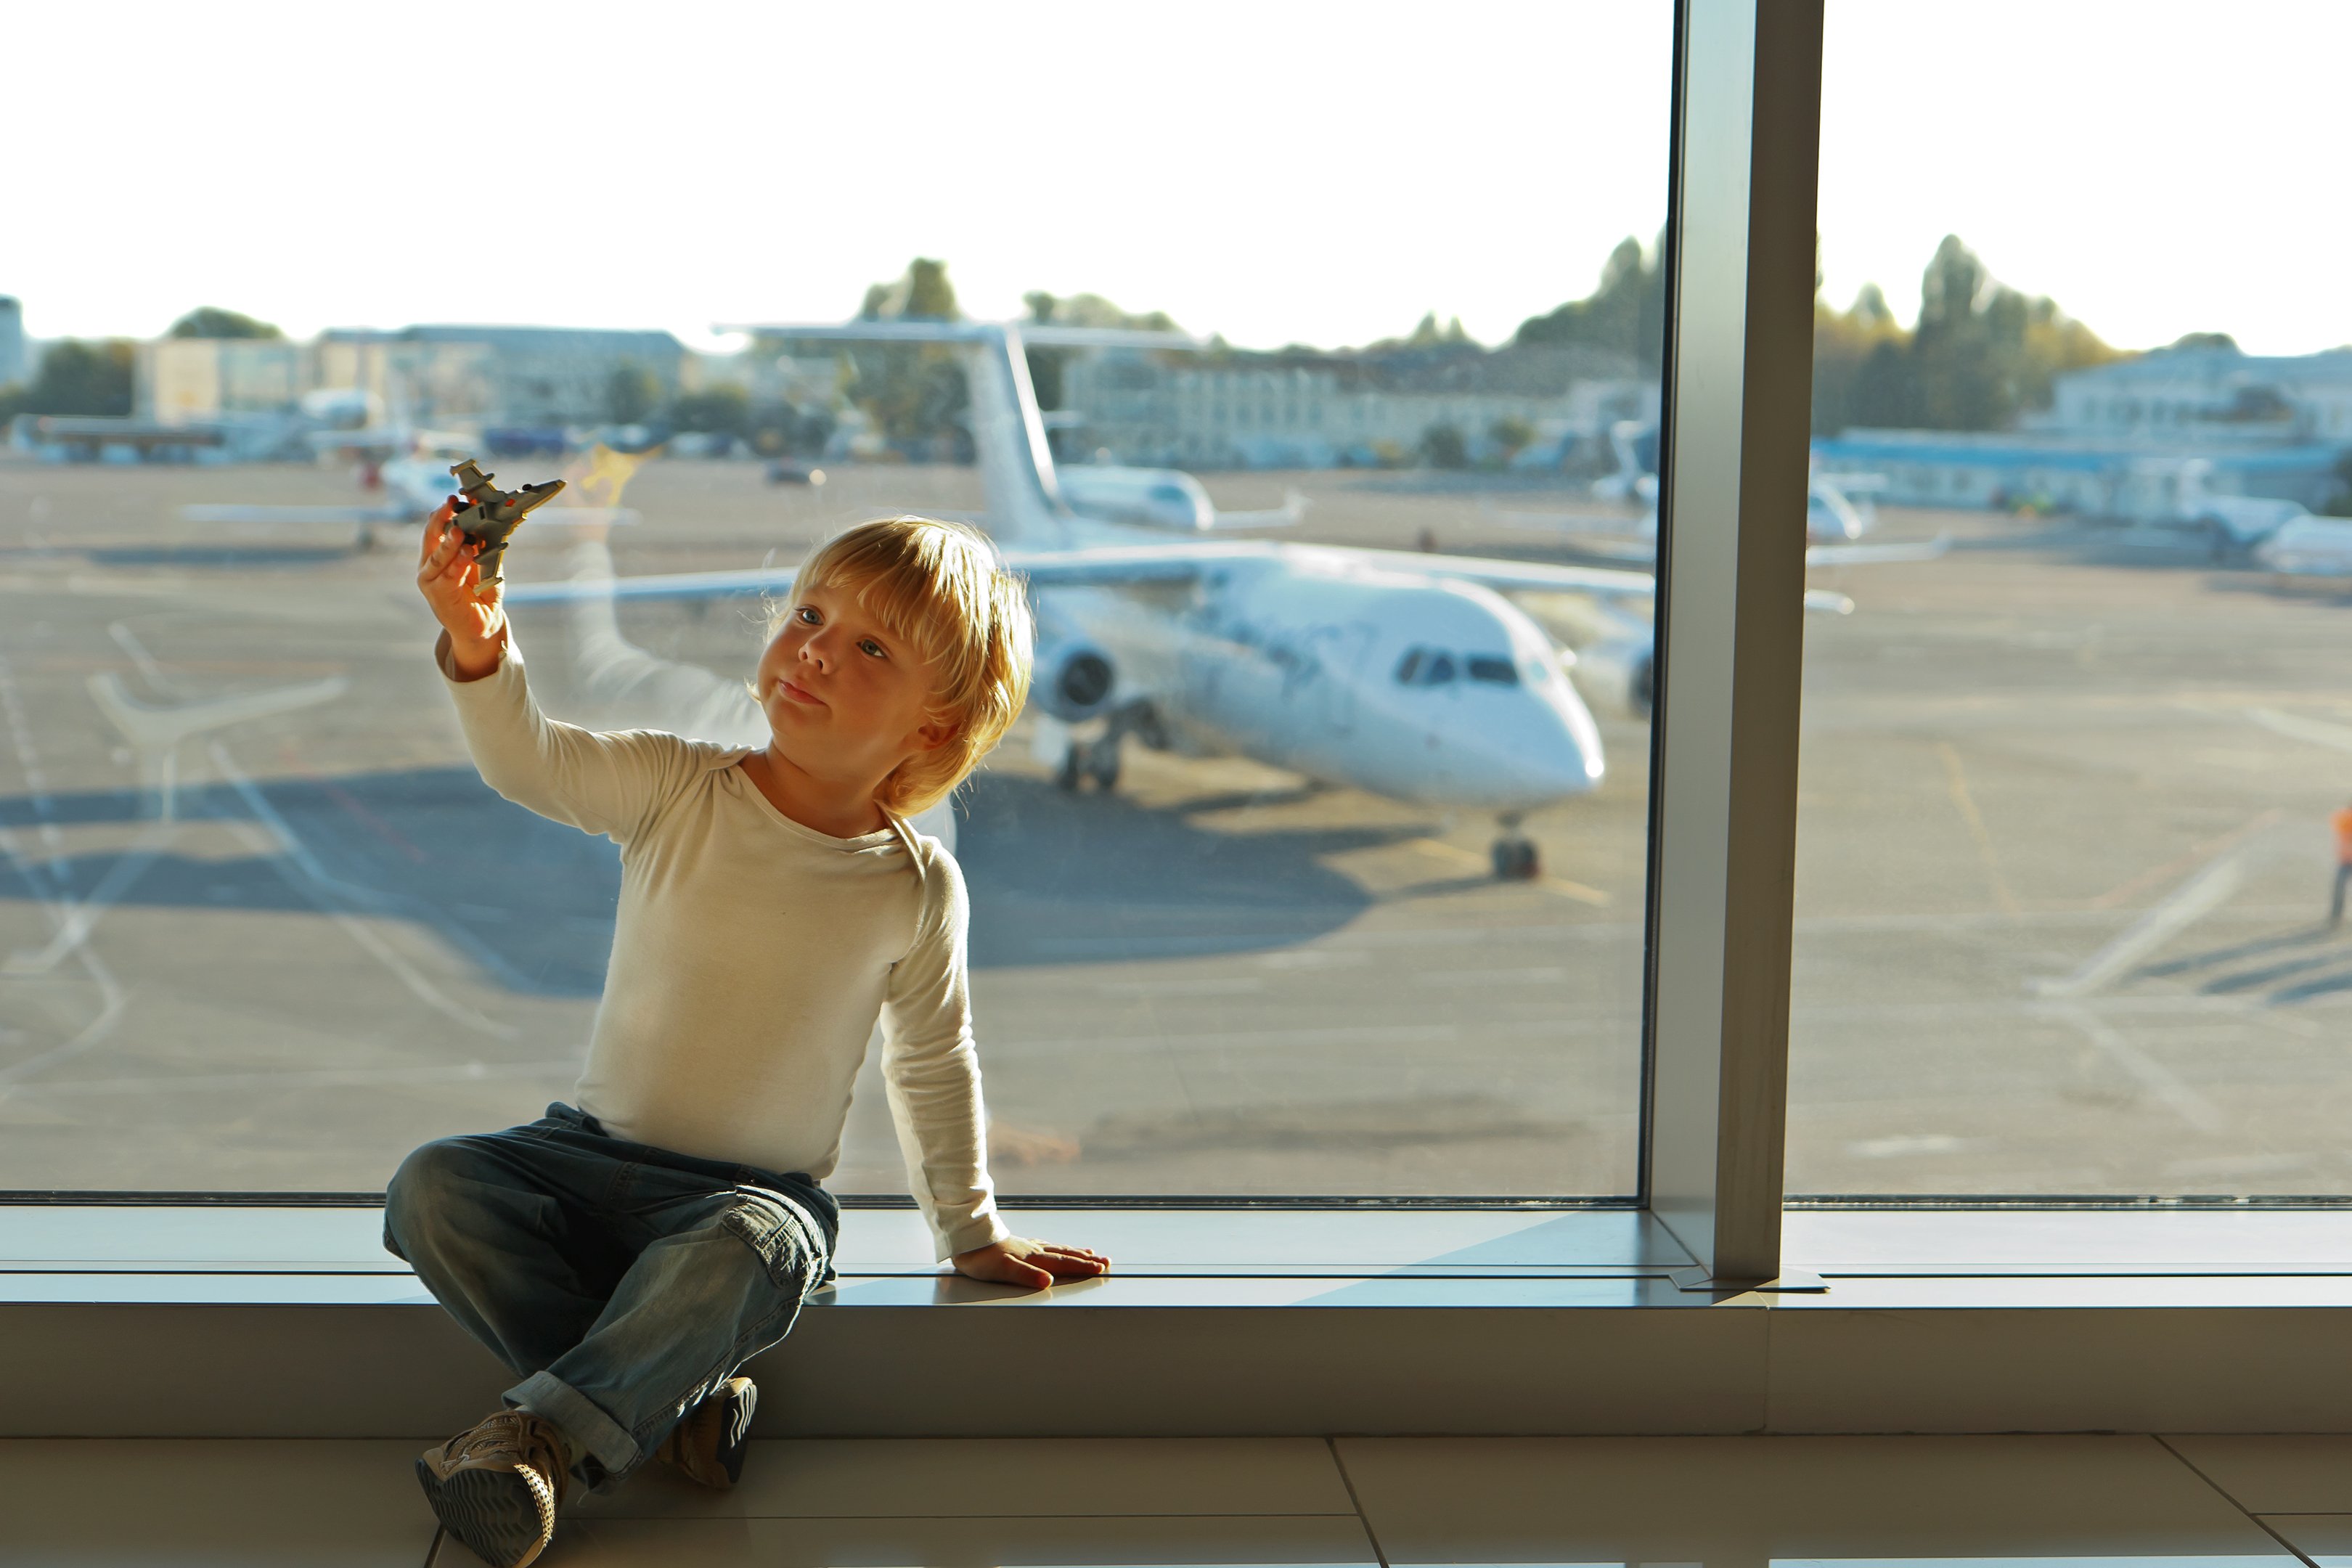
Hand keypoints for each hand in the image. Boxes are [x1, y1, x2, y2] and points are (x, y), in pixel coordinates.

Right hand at [418, 500, 505, 675]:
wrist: (483, 624)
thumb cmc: (482, 591)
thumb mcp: (485, 562)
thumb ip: (484, 543)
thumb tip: (493, 518)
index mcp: (438, 553)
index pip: (437, 527)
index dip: (445, 511)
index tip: (457, 496)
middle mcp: (429, 565)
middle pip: (431, 536)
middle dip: (442, 518)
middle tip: (453, 504)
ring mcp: (430, 580)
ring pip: (438, 556)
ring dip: (450, 542)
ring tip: (461, 530)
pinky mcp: (437, 595)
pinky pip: (448, 575)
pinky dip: (458, 563)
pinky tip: (467, 553)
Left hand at [951, 1235, 1109, 1290]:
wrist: (964, 1237)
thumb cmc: (981, 1257)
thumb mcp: (1003, 1270)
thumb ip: (1026, 1275)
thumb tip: (1048, 1281)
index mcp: (1033, 1258)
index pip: (1063, 1263)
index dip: (1083, 1267)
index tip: (1101, 1268)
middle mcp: (1033, 1251)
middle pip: (1065, 1255)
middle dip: (1086, 1259)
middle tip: (1105, 1261)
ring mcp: (1026, 1246)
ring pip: (1056, 1249)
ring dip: (1074, 1252)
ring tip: (1089, 1252)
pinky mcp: (1016, 1244)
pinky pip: (1044, 1245)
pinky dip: (1055, 1247)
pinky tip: (1053, 1247)